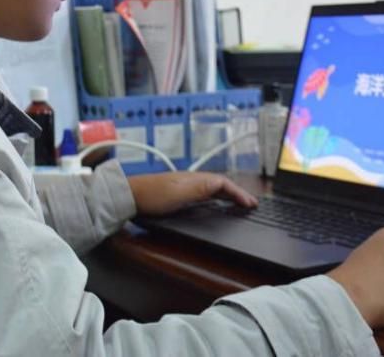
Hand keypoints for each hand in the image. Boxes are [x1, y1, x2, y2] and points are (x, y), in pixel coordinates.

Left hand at [126, 171, 257, 216]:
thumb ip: (203, 189)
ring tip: (238, 204)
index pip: (224, 184)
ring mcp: (185, 186)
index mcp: (196, 179)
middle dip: (237, 194)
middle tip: (250, 204)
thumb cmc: (154, 196)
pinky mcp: (178, 194)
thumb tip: (225, 186)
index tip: (251, 204)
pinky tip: (215, 204)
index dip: (239, 193)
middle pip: (220, 185)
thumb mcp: (182, 194)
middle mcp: (193, 180)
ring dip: (228, 196)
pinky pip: (204, 194)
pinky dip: (216, 198)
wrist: (131, 195)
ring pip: (213, 189)